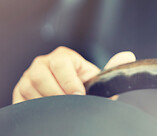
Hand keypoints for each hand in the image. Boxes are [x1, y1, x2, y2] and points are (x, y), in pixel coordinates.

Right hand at [12, 46, 135, 103]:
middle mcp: (42, 63)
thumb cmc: (84, 87)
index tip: (79, 96)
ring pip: (30, 89)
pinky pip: (21, 101)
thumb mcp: (97, 79)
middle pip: (41, 76)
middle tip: (69, 104)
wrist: (70, 97)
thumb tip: (128, 56)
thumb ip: (111, 69)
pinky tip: (48, 110)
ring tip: (61, 107)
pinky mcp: (19, 91)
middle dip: (57, 94)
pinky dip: (35, 108)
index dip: (70, 82)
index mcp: (62, 56)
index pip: (61, 64)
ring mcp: (28, 77)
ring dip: (47, 102)